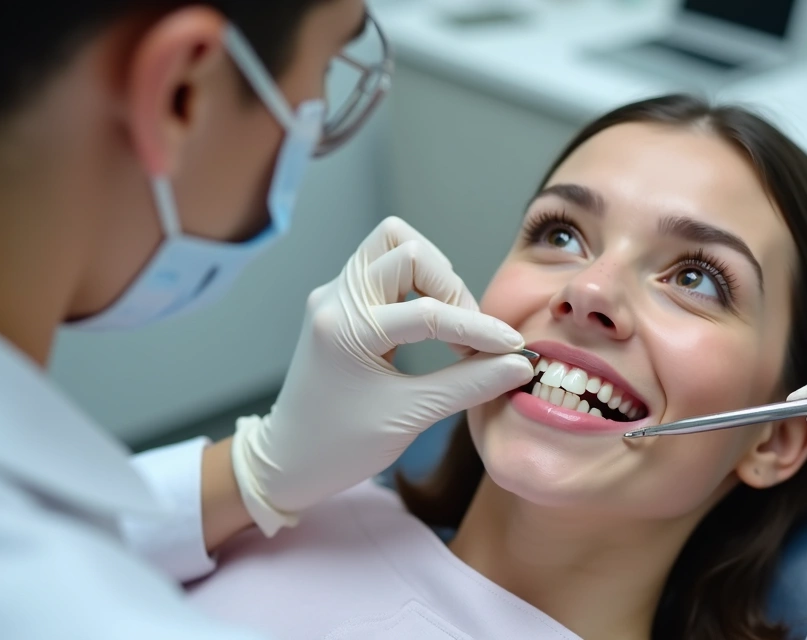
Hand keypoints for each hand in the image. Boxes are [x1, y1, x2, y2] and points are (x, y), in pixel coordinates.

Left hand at [231, 217, 533, 535]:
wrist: (287, 461)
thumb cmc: (339, 447)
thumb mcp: (409, 417)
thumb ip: (468, 385)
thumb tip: (519, 366)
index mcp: (346, 328)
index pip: (427, 311)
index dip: (478, 328)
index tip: (512, 349)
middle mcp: (336, 298)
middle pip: (406, 249)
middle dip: (449, 286)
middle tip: (468, 335)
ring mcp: (336, 295)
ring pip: (393, 245)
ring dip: (432, 276)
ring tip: (450, 324)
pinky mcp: (341, 301)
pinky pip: (385, 267)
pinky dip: (417, 286)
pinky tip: (431, 324)